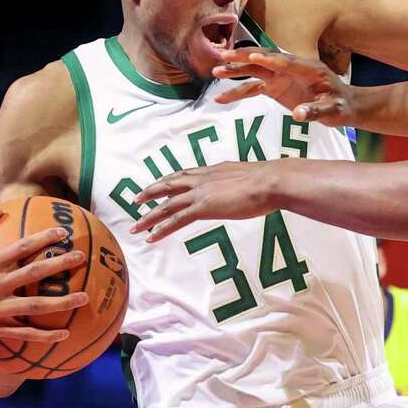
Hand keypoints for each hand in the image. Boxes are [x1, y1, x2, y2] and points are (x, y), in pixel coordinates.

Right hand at [0, 207, 88, 342]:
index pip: (18, 249)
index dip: (41, 239)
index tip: (63, 232)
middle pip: (30, 275)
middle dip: (58, 265)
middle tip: (82, 257)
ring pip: (31, 307)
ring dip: (60, 303)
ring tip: (85, 297)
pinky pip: (21, 333)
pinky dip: (43, 335)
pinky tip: (64, 333)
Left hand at [129, 161, 278, 241]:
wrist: (271, 181)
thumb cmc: (271, 180)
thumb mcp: (254, 177)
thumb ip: (244, 181)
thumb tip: (251, 185)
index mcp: (215, 170)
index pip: (186, 174)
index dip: (171, 179)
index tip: (160, 184)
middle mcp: (204, 179)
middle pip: (170, 184)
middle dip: (151, 192)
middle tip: (136, 199)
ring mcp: (202, 193)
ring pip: (167, 205)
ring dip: (149, 216)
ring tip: (136, 226)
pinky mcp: (203, 207)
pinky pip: (176, 220)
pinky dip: (161, 228)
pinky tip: (151, 237)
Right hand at [212, 48, 356, 125]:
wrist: (342, 105)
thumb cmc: (340, 105)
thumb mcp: (333, 111)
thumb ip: (316, 111)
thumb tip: (299, 114)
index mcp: (309, 69)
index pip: (287, 62)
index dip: (270, 59)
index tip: (253, 56)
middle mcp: (292, 68)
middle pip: (265, 59)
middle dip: (244, 57)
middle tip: (224, 56)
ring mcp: (281, 76)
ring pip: (255, 70)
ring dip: (236, 70)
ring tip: (215, 71)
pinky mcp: (275, 86)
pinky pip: (253, 87)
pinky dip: (238, 92)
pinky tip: (221, 99)